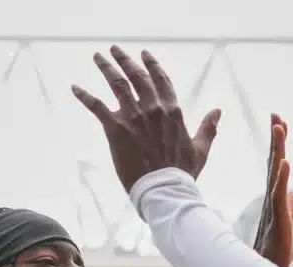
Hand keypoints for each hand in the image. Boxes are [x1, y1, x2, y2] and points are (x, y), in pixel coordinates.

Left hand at [72, 46, 220, 191]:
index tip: (144, 54)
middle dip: (125, 60)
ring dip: (106, 68)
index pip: (161, 80)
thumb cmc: (182, 173)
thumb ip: (208, 128)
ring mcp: (134, 117)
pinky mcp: (116, 129)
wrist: (164, 190)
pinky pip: (97, 106)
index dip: (152, 65)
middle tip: (114, 49)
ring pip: (117, 84)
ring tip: (98, 57)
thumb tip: (217, 110)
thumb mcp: (200, 149)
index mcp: (172, 111)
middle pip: (137, 76)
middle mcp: (153, 108)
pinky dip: (84, 95)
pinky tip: (74, 87)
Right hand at [253, 114, 292, 266]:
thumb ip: (292, 206)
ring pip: (275, 174)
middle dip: (277, 139)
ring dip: (277, 150)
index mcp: (275, 198)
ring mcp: (273, 208)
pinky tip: (285, 162)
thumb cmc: (275, 250)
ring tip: (279, 128)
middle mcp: (271, 199)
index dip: (279, 144)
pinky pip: (279, 195)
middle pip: (275, 162)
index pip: (278, 165)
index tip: (280, 122)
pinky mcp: (278, 219)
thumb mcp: (287, 222)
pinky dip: (282, 177)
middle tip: (277, 115)